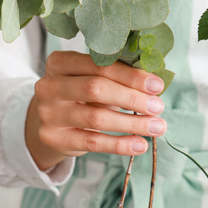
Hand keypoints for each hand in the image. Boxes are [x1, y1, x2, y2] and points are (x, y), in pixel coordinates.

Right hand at [25, 50, 166, 171]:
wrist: (51, 123)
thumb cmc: (81, 95)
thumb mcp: (91, 79)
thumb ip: (116, 76)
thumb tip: (154, 85)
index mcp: (60, 62)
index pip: (100, 65)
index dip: (130, 75)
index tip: (157, 85)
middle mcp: (49, 86)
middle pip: (96, 89)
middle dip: (132, 98)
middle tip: (158, 106)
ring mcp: (49, 113)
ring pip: (96, 118)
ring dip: (132, 123)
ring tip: (157, 127)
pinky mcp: (53, 138)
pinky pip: (92, 142)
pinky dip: (119, 145)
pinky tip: (139, 144)